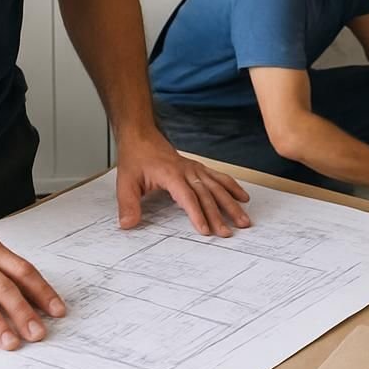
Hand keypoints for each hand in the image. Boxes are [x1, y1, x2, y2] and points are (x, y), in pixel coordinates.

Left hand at [115, 127, 250, 236]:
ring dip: (231, 203)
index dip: (198, 215)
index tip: (206, 230)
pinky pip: (219, 177)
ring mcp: (195, 169)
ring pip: (217, 187)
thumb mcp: (125, 183)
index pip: (188, 198)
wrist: (141, 136)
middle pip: (207, 195)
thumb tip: (128, 224)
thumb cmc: (135, 158)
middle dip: (219, 215)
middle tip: (228, 232)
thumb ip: (128, 205)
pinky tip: (242, 197)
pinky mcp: (198, 168)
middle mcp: (187, 171)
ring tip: (243, 219)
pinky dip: (232, 187)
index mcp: (171, 175)